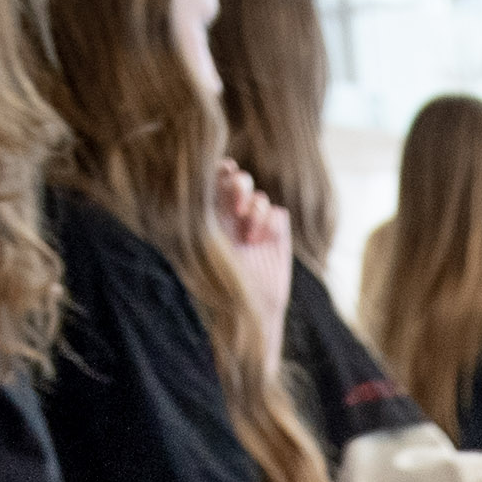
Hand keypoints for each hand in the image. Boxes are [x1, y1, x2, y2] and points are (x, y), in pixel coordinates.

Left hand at [211, 159, 293, 338]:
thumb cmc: (217, 281)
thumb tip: (209, 182)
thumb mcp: (204, 242)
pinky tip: (261, 242)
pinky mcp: (276, 235)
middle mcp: (231, 218)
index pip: (212, 181)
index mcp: (208, 217)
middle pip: (238, 181)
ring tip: (248, 238)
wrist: (249, 310)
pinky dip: (270, 224)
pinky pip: (277, 213)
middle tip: (236, 205)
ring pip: (259, 198)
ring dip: (254, 212)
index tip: (222, 173)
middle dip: (239, 186)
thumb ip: (206, 210)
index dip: (218, 171)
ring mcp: (255, 226)